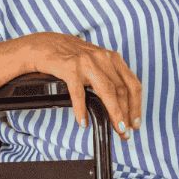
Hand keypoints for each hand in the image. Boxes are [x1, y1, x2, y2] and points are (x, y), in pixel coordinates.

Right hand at [20, 32, 142, 139]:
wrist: (42, 45)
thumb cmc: (69, 56)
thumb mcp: (95, 61)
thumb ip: (108, 76)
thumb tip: (121, 104)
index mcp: (111, 58)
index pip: (132, 84)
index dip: (136, 105)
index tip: (135, 123)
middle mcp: (102, 58)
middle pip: (122, 90)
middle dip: (126, 114)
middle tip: (125, 133)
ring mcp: (86, 62)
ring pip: (107, 91)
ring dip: (114, 113)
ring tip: (116, 129)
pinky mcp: (69, 68)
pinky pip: (79, 93)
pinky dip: (82, 110)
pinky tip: (83, 122)